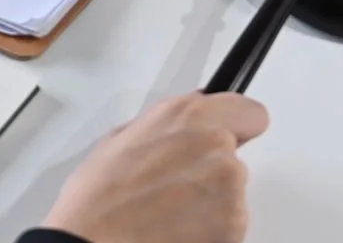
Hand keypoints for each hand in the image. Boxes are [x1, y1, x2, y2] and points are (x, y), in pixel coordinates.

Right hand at [41, 92, 268, 242]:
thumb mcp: (126, 135)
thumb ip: (169, 124)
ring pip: (232, 190)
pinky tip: (178, 230)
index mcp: (187, 113)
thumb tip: (187, 125)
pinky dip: (212, 228)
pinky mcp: (233, 225)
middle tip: (177, 185)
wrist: (92, 239)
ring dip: (212, 200)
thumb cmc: (100, 193)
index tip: (229, 136)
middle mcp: (215, 142)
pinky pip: (231, 223)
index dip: (238, 127)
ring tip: (171, 211)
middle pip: (234, 154)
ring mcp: (228, 185)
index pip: (250, 112)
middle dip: (212, 167)